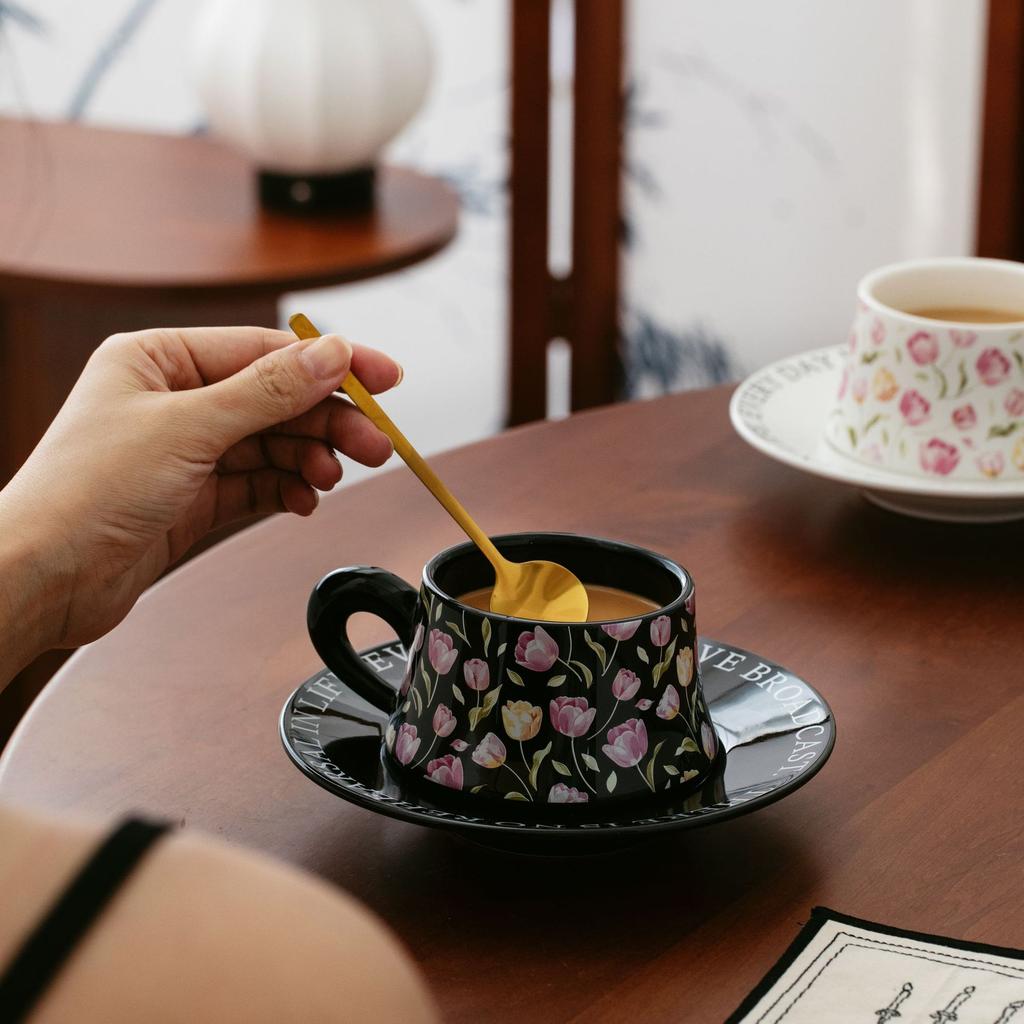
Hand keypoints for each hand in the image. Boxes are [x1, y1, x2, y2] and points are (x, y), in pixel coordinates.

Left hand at [0, 326, 399, 664]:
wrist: (44, 579)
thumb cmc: (84, 493)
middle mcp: (174, 400)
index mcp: (160, 360)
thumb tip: (332, 353)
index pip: (266, 351)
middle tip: (375, 444)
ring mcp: (186, 451)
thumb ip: (269, 390)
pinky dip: (286, 489)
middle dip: (328, 422)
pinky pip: (258, 483)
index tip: (383, 378)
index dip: (331, 366)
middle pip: (277, 400)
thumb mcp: (189, 427)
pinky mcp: (193, 498)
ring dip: (309, 459)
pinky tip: (303, 499)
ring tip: (331, 476)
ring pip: (272, 444)